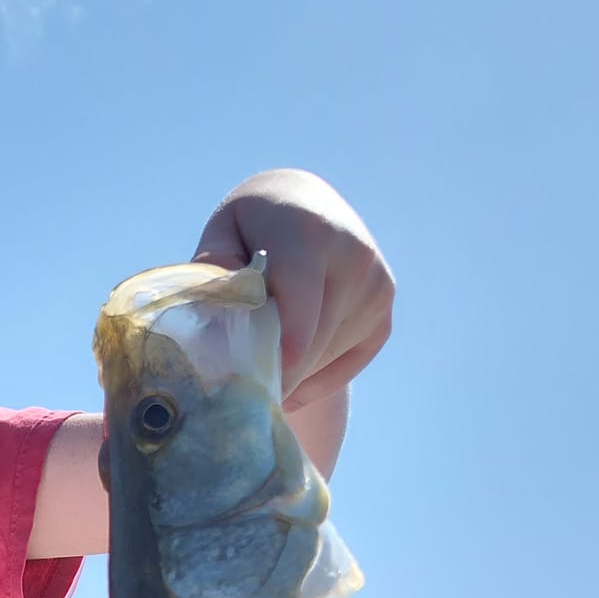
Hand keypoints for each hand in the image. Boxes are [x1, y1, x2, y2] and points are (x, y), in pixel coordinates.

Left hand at [193, 169, 393, 409]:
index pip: (300, 305)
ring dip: (289, 374)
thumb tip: (220, 315)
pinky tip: (287, 375)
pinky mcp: (382, 315)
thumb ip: (216, 274)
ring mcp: (375, 287)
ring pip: (324, 360)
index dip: (282, 351)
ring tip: (258, 367)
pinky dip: (311, 381)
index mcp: (311, 233)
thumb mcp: (223, 237)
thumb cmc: (252, 230)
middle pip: (312, 344)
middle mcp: (354, 257)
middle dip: (273, 373)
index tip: (262, 385)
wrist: (303, 207)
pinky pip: (344, 370)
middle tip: (237, 390)